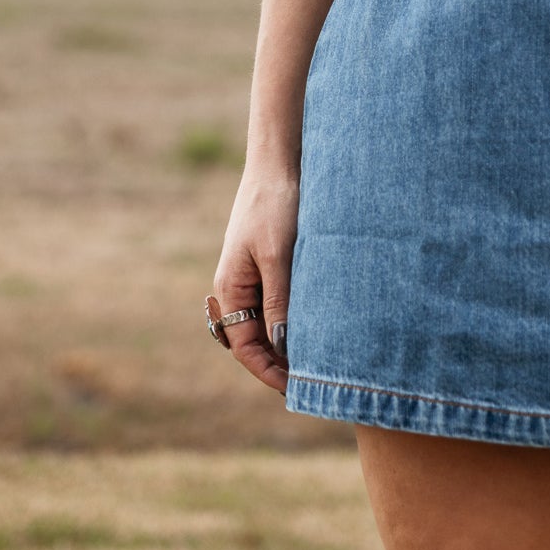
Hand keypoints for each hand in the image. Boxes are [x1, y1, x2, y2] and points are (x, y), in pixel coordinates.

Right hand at [211, 167, 300, 395]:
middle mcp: (237, 286)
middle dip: (278, 362)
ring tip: (318, 360)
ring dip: (287, 341)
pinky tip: (318, 324)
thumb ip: (278, 301)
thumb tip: (282, 346)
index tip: (294, 388)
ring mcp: (253, 274)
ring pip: (267, 322)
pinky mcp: (270, 262)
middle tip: (311, 381)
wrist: (280, 161)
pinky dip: (294, 317)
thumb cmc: (276, 205)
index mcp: (230, 288)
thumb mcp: (278, 255)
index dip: (267, 371)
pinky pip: (278, 300)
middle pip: (254, 339)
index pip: (244, 347)